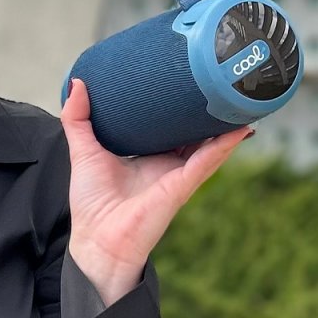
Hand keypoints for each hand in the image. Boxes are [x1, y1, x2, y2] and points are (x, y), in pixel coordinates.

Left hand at [60, 78, 251, 305]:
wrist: (97, 240)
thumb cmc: (91, 203)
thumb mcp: (82, 151)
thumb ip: (77, 118)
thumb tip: (78, 83)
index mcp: (145, 154)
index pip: (166, 125)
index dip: (175, 104)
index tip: (181, 77)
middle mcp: (165, 163)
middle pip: (192, 131)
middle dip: (206, 109)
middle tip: (217, 77)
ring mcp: (177, 174)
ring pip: (207, 143)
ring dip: (223, 123)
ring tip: (239, 97)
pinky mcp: (181, 185)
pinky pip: (207, 161)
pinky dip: (223, 145)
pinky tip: (239, 128)